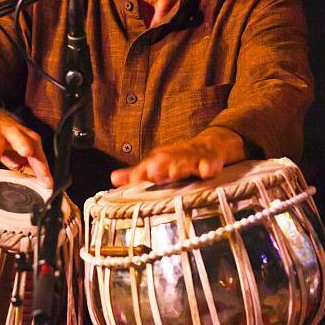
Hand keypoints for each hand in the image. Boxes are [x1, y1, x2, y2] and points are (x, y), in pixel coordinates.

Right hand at [0, 105, 52, 187]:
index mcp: (26, 139)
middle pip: (21, 138)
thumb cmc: (4, 137)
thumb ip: (27, 166)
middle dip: (24, 145)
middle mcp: (14, 132)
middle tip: (27, 153)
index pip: (37, 154)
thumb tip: (39, 183)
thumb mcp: (17, 152)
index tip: (47, 183)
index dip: (42, 168)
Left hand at [110, 127, 244, 185]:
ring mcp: (193, 158)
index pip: (147, 167)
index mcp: (160, 159)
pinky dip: (209, 167)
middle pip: (166, 161)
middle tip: (153, 172)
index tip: (133, 180)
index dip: (140, 173)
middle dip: (160, 167)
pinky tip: (207, 172)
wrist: (211, 144)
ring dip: (181, 167)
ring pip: (187, 162)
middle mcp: (174, 157)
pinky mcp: (211, 160)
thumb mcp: (157, 164)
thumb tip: (113, 178)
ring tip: (174, 173)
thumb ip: (136, 174)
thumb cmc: (179, 159)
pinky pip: (211, 164)